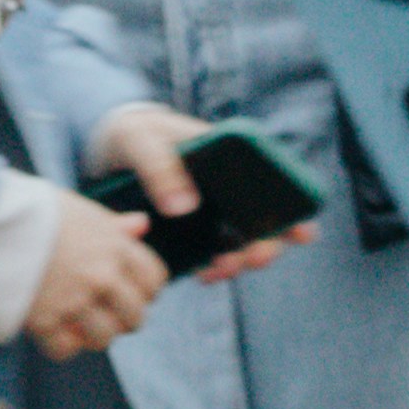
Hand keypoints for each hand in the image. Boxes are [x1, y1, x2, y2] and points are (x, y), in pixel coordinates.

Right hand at [26, 189, 166, 357]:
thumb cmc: (33, 210)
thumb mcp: (78, 208)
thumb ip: (113, 224)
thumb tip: (143, 225)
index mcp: (113, 245)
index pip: (155, 280)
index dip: (146, 289)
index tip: (131, 291)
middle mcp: (101, 275)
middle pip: (135, 317)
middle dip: (123, 318)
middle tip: (104, 312)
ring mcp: (74, 300)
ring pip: (104, 339)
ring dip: (93, 334)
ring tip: (77, 322)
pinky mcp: (45, 320)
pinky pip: (66, 349)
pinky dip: (61, 344)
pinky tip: (53, 328)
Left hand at [86, 98, 311, 288]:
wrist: (106, 151)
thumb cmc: (130, 134)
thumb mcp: (139, 140)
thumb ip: (158, 166)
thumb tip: (184, 206)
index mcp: (227, 152)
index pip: (271, 177)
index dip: (292, 207)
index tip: (303, 233)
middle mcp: (228, 183)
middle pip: (263, 217)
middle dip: (266, 244)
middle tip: (252, 259)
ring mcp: (214, 208)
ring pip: (243, 240)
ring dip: (241, 260)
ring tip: (220, 270)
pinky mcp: (195, 230)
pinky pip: (215, 253)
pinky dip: (217, 266)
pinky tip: (204, 273)